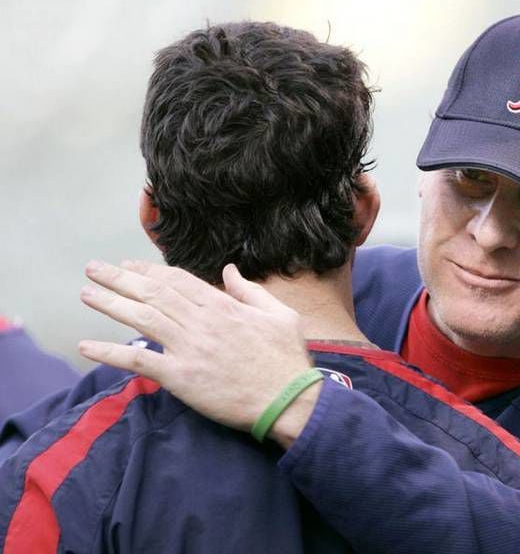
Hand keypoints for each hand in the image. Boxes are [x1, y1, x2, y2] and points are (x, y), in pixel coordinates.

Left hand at [78, 261, 318, 446]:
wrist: (287, 400)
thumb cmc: (287, 360)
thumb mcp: (281, 315)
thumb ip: (250, 291)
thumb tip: (229, 271)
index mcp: (223, 305)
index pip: (177, 280)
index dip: (149, 270)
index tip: (128, 264)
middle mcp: (201, 322)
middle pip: (153, 293)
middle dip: (120, 278)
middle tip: (94, 268)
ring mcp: (189, 348)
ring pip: (141, 318)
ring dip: (111, 304)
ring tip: (87, 293)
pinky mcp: (180, 377)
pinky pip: (138, 361)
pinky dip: (110, 352)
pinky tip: (87, 346)